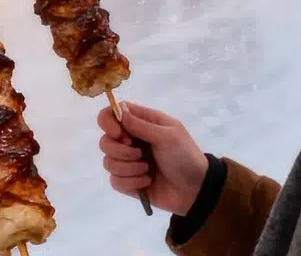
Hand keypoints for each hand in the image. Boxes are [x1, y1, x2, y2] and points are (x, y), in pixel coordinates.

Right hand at [98, 101, 208, 216]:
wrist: (196, 190)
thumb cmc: (184, 156)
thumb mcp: (167, 136)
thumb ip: (141, 125)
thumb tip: (118, 111)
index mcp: (140, 123)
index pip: (110, 114)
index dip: (108, 122)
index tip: (118, 134)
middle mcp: (130, 141)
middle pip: (105, 141)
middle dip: (120, 150)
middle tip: (140, 154)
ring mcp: (129, 163)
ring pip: (108, 162)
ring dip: (128, 168)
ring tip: (147, 170)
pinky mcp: (129, 183)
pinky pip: (115, 181)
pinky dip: (130, 182)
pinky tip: (146, 182)